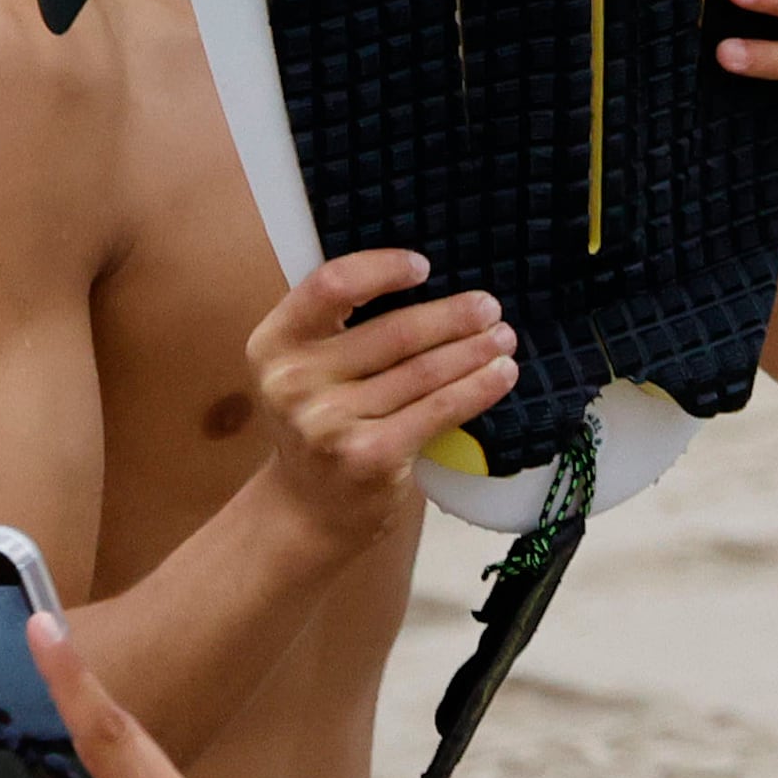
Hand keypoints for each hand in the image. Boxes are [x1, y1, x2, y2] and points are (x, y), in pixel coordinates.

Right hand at [246, 252, 516, 555]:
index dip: (382, 268)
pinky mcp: (367, 455)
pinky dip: (479, 388)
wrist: (308, 509)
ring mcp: (328, 422)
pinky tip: (502, 374)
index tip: (423, 268)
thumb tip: (436, 284)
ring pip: (425, 370)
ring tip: (504, 337)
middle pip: (396, 331)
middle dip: (454, 316)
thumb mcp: (307, 370)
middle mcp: (292, 382)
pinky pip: (439, 409)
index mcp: (273, 345)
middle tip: (490, 307)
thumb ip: (342, 328)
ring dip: (476, 349)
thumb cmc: (321, 423)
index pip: (330, 285)